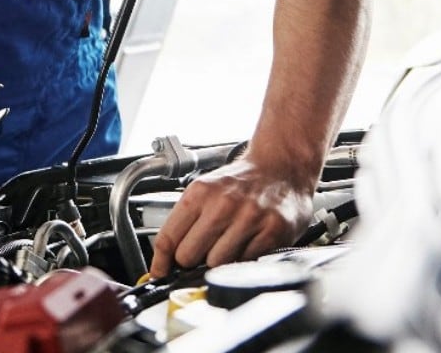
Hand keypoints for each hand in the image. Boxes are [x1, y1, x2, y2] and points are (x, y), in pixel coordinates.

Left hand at [148, 157, 313, 278]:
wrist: (281, 167)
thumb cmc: (242, 182)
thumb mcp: (206, 189)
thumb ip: (187, 220)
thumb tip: (167, 258)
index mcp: (200, 192)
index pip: (168, 237)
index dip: (160, 261)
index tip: (159, 272)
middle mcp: (223, 204)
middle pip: (188, 256)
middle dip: (191, 261)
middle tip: (201, 253)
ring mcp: (249, 218)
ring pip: (216, 264)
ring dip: (219, 262)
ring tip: (228, 245)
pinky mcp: (272, 231)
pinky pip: (245, 263)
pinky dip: (242, 261)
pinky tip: (247, 244)